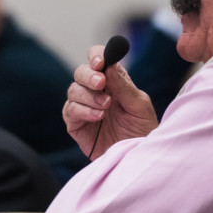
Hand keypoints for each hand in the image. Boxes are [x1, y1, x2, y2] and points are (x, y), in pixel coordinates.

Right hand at [63, 44, 157, 159]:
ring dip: (89, 96)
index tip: (101, 62)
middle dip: (89, 76)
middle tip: (101, 84)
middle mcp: (96, 91)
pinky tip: (99, 117)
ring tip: (106, 107)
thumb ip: (124, 86)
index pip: (98, 59)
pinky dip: (83, 110)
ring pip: (73, 89)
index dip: (96, 56)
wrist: (136, 157)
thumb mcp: (139, 106)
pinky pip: (70, 110)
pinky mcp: (75, 123)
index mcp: (113, 81)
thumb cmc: (142, 130)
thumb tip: (109, 65)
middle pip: (81, 72)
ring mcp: (84, 106)